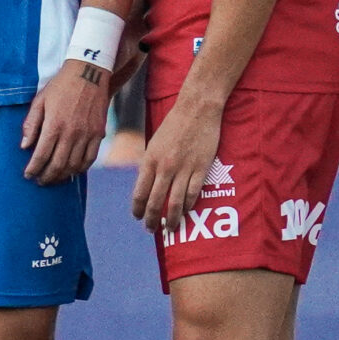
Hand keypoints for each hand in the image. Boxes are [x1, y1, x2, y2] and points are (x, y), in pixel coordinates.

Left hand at [21, 59, 110, 184]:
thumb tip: (24, 146)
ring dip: (62, 176)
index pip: (41, 155)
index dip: (33, 169)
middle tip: (39, 181)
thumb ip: (31, 124)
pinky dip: (80, 168)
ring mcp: (87, 134)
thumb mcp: (40, 101)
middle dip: (46, 177)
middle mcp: (71, 132)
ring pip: (74, 165)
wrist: (89, 73)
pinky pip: (90, 158)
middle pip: (57, 165)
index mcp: (54, 124)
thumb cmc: (60, 86)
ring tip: (54, 178)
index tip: (28, 175)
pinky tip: (72, 170)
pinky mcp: (98, 133)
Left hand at [131, 88, 221, 233]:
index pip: (139, 192)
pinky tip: (185, 211)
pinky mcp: (201, 168)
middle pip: (155, 202)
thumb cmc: (173, 125)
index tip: (137, 217)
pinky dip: (188, 205)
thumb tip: (146, 186)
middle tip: (151, 229)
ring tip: (170, 228)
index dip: (137, 209)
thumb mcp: (154, 144)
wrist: (196, 110)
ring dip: (171, 219)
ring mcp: (184, 169)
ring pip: (175, 203)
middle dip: (151, 219)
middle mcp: (165, 167)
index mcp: (150, 161)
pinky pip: (193, 193)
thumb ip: (150, 165)